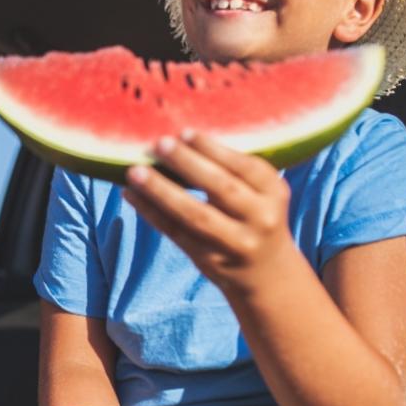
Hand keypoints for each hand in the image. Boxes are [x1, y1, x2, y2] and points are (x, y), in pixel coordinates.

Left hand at [122, 131, 299, 293]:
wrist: (267, 272)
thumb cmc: (254, 215)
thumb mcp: (259, 192)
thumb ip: (231, 170)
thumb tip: (178, 138)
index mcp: (274, 192)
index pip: (244, 167)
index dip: (214, 150)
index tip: (185, 132)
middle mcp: (260, 218)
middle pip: (221, 188)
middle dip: (188, 164)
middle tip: (160, 144)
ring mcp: (235, 243)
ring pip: (194, 215)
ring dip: (161, 191)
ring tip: (135, 172)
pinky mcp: (209, 259)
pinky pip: (175, 232)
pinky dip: (150, 212)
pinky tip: (132, 194)